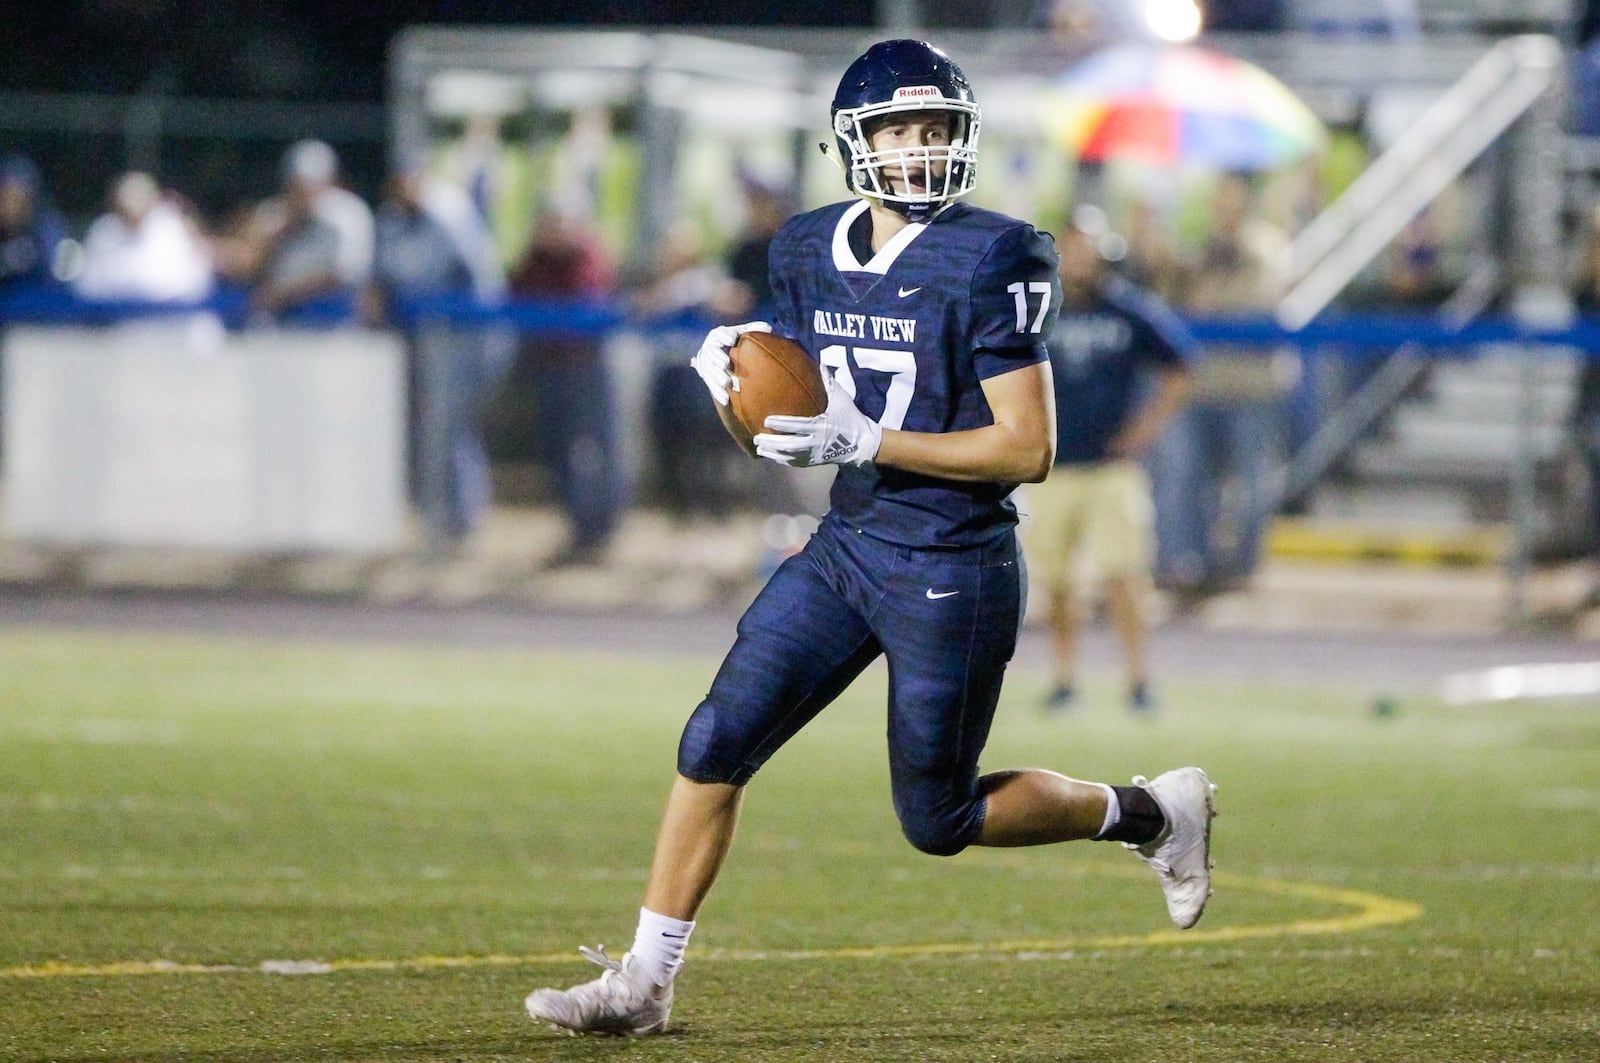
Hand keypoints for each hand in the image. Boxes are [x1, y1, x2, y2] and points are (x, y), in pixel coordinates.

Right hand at [691, 320, 769, 405]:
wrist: (729, 360)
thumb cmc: (741, 342)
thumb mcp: (747, 334)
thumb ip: (756, 329)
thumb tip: (767, 328)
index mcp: (719, 335)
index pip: (719, 333)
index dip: (724, 335)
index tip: (731, 340)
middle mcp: (710, 348)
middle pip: (711, 352)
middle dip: (717, 357)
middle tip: (725, 363)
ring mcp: (707, 364)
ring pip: (709, 370)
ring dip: (716, 376)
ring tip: (726, 383)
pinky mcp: (708, 378)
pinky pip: (711, 385)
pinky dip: (718, 392)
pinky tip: (725, 400)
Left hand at [753, 372, 882, 467]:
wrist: (861, 443)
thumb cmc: (850, 417)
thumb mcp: (841, 398)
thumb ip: (828, 382)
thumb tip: (818, 363)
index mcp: (821, 426)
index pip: (797, 426)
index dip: (782, 424)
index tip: (767, 420)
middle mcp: (816, 442)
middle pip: (789, 445)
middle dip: (772, 442)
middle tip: (757, 437)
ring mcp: (814, 454)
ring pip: (790, 456)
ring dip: (773, 453)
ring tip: (759, 447)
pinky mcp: (815, 462)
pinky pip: (795, 463)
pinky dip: (782, 460)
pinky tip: (772, 455)